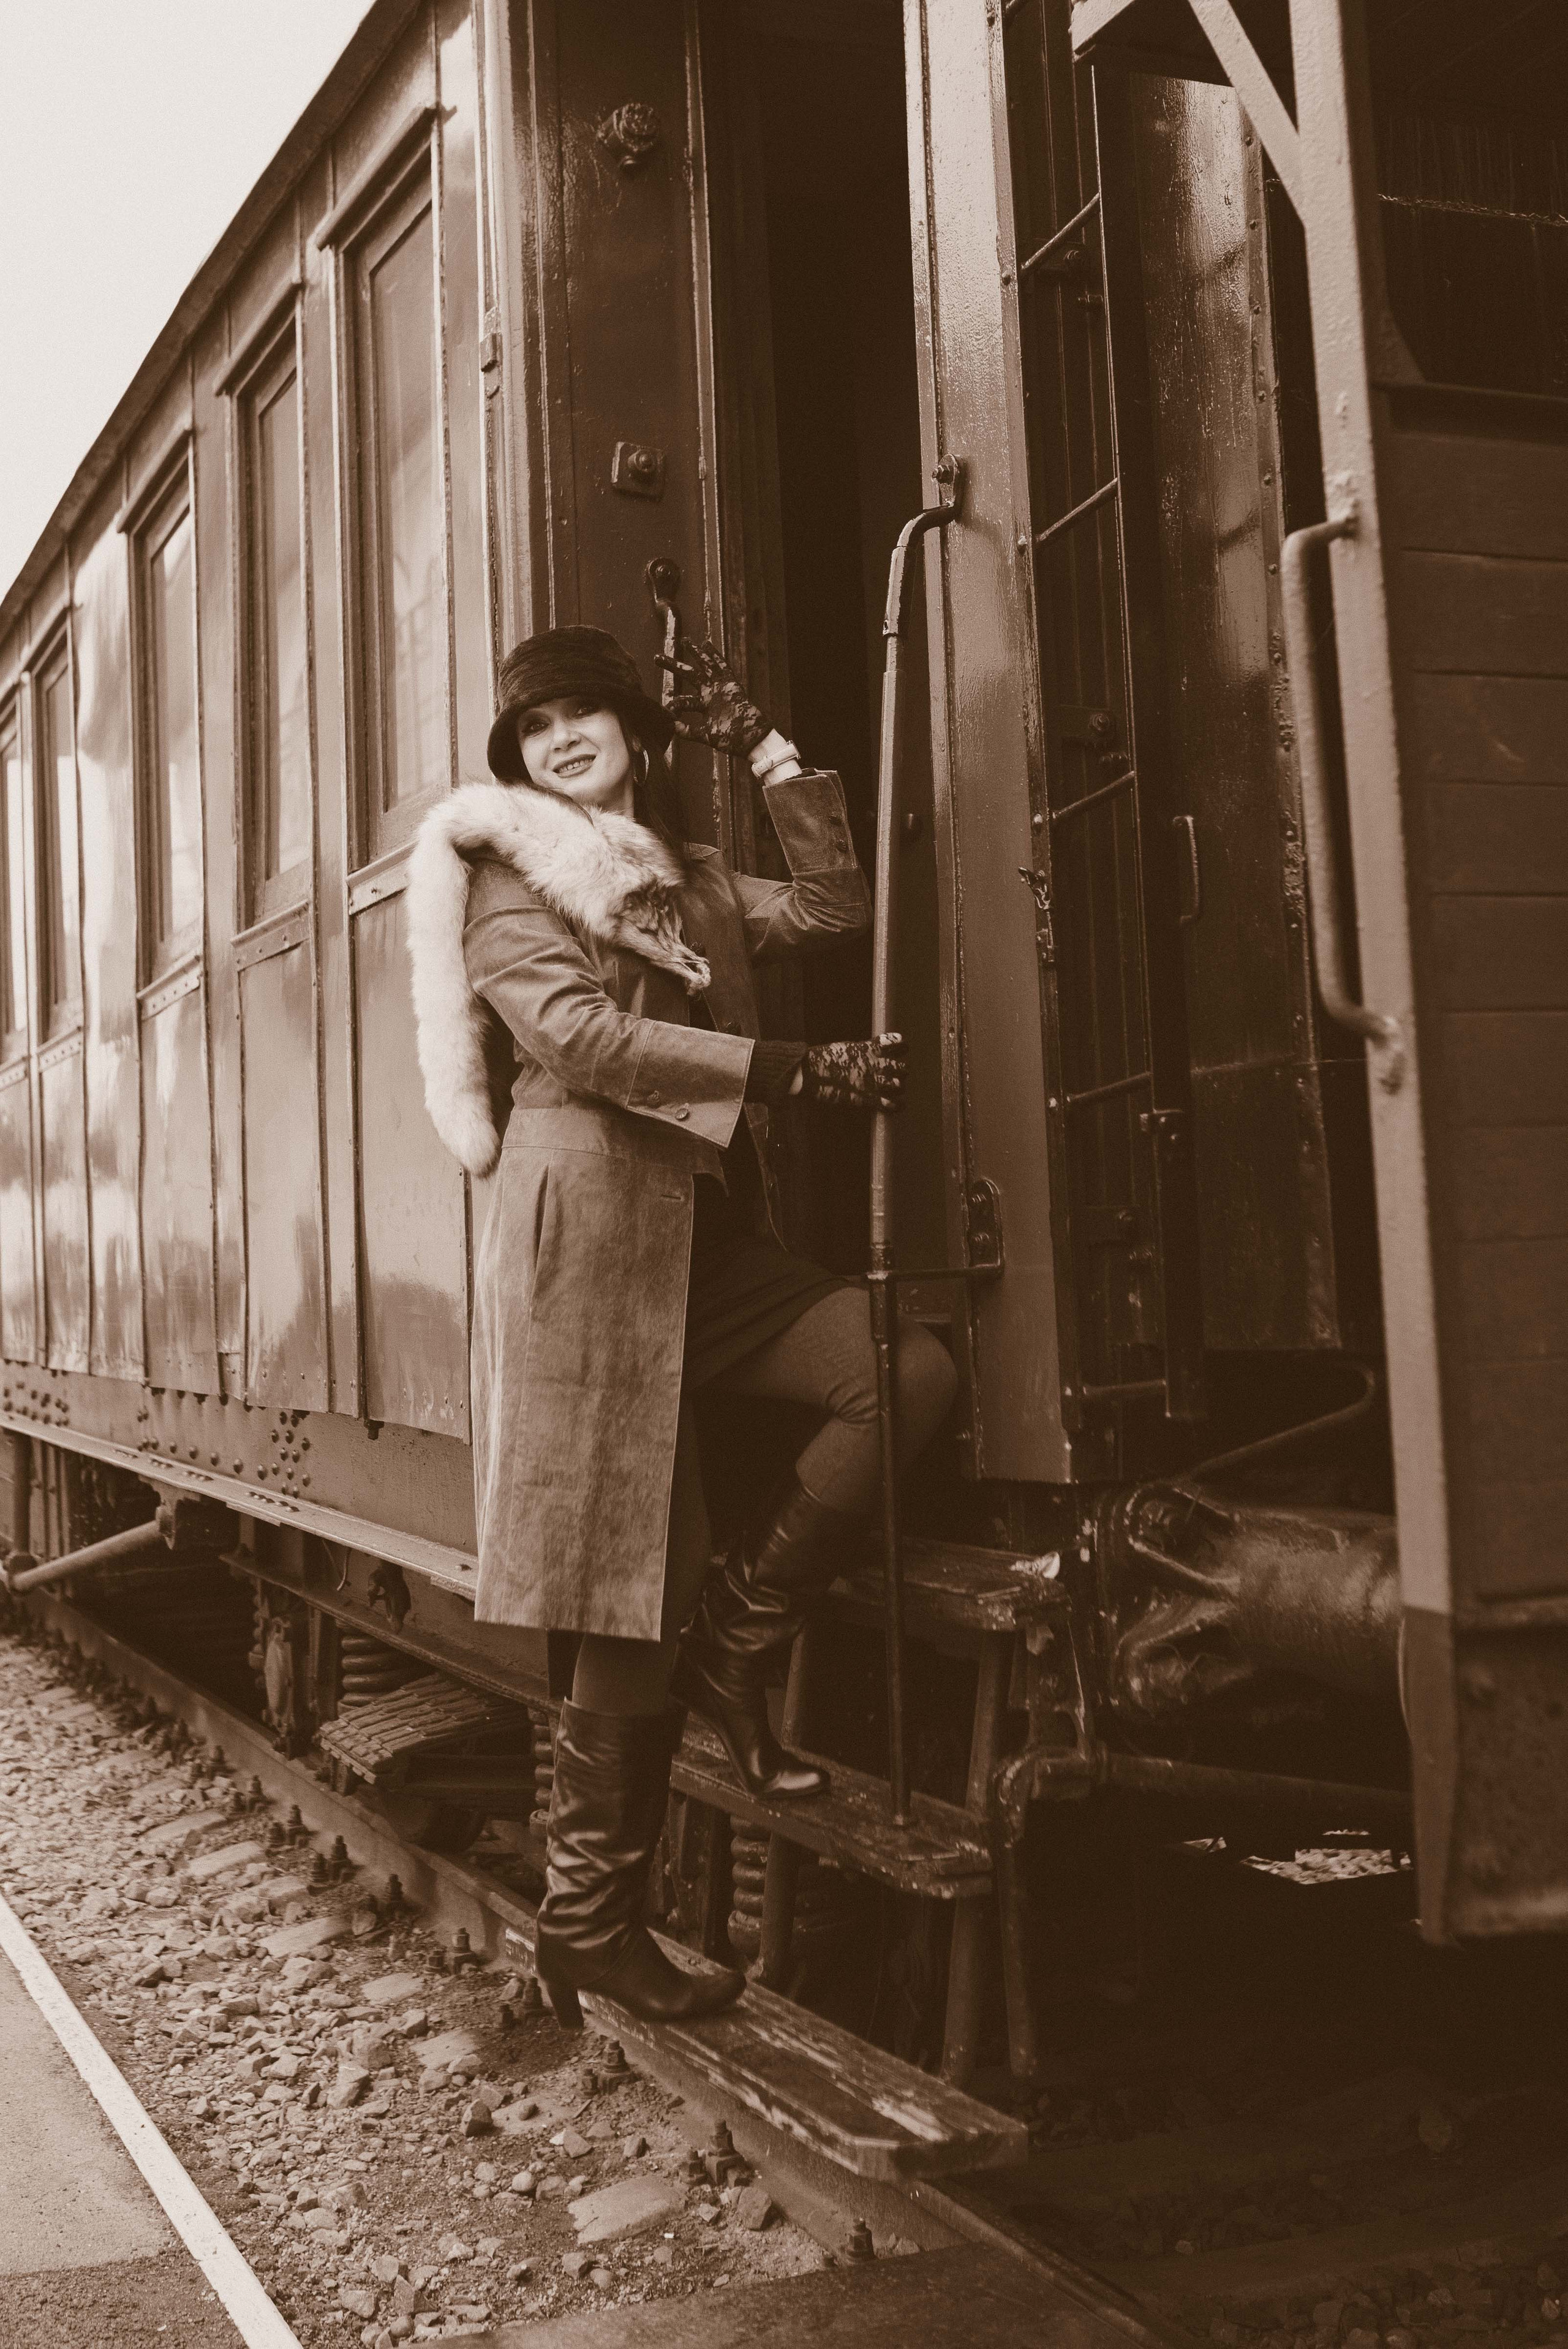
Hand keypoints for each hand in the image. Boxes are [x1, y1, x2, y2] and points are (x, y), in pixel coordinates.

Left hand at [657, 636, 769, 754]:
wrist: (750, 739)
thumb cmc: (730, 739)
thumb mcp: (706, 736)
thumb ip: (689, 732)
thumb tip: (671, 727)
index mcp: (703, 705)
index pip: (683, 700)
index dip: (673, 703)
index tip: (664, 708)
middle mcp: (709, 693)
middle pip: (688, 675)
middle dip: (673, 665)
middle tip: (656, 657)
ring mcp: (720, 687)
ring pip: (704, 666)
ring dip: (694, 653)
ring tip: (684, 640)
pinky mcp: (731, 685)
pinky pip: (722, 667)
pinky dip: (714, 655)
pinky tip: (706, 643)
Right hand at [798, 1034, 905, 1111]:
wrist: (812, 1072)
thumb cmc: (826, 1058)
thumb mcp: (848, 1046)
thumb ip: (864, 1048)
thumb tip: (872, 1048)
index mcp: (870, 1049)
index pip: (897, 1043)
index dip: (901, 1045)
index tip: (902, 1046)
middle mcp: (875, 1064)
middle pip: (902, 1067)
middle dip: (901, 1070)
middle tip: (898, 1073)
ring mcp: (873, 1082)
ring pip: (899, 1085)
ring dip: (898, 1087)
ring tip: (895, 1088)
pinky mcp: (867, 1098)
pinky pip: (890, 1104)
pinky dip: (896, 1106)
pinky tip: (899, 1105)